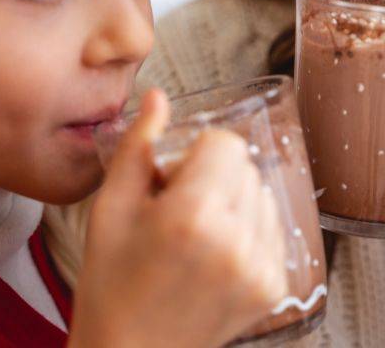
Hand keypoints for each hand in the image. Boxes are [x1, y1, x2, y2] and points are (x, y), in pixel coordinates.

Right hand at [68, 89, 288, 347]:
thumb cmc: (111, 283)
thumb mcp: (110, 208)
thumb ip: (139, 145)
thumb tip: (158, 97)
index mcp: (192, 215)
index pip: (226, 143)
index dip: (195, 155)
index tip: (171, 181)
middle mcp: (235, 240)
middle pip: (246, 167)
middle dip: (214, 177)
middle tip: (177, 211)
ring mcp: (260, 267)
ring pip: (264, 195)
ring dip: (235, 203)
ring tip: (195, 237)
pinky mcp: (273, 287)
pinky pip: (274, 230)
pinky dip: (248, 233)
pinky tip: (214, 256)